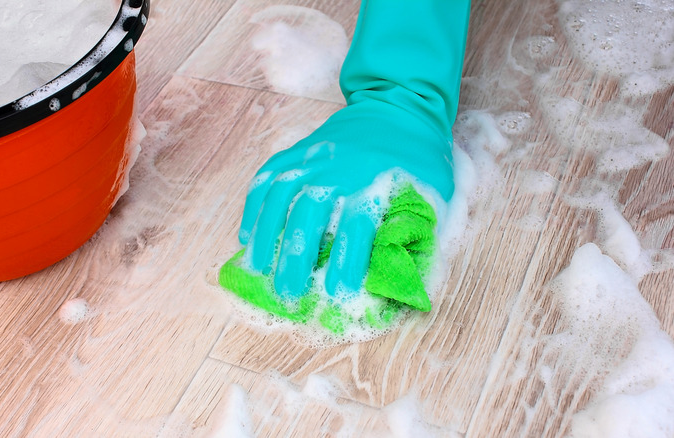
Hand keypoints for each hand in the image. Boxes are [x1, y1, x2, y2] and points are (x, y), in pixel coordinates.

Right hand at [239, 99, 453, 299]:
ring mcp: (312, 157)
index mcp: (375, 181)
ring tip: (258, 269)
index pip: (357, 227)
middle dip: (295, 257)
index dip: (347, 262)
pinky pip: (267, 176)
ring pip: (280, 195)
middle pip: (308, 215)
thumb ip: (418, 230)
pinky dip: (254, 206)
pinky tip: (247, 235)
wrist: (399, 102)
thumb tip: (402, 275)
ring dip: (266, 234)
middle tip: (288, 294)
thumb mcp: (435, 192)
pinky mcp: (297, 150)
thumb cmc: (419, 157)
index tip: (337, 294)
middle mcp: (338, 169)